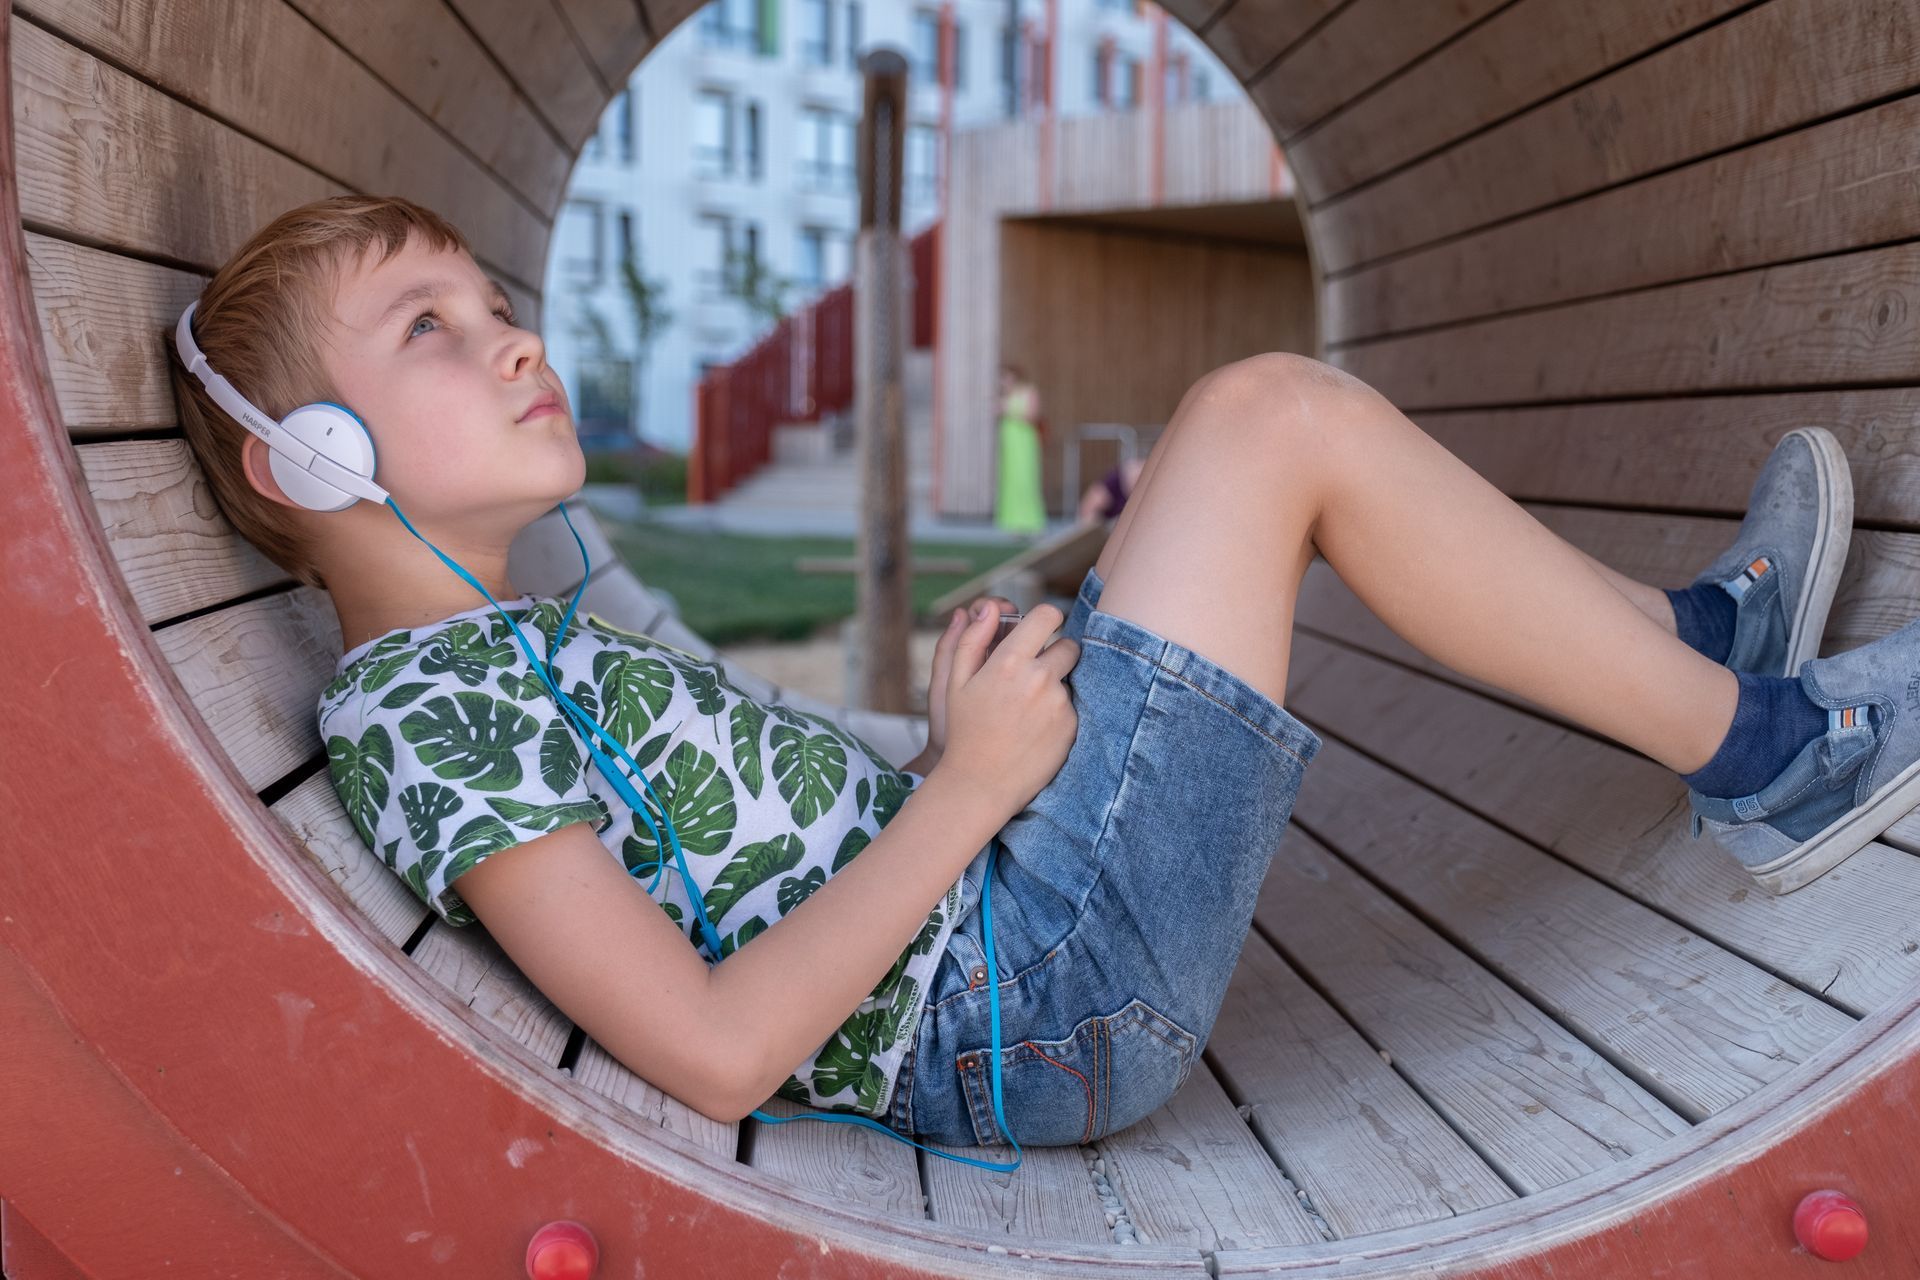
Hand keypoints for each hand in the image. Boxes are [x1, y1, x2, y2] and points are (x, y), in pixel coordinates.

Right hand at [932, 599, 1080, 816]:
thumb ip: (972, 639)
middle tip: (1034, 674)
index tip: (1041, 630)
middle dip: (1056, 654)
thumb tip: (989, 608)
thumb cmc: (964, 730)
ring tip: (1026, 712)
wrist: (981, 783)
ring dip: (1054, 687)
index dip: (1046, 619)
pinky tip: (1035, 730)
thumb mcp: (956, 682)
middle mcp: (1040, 678)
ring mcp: (1059, 704)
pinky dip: (1057, 714)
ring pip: (1068, 679)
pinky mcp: (1071, 726)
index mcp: (1010, 661)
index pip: (1048, 614)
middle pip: (1069, 646)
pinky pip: (1072, 707)